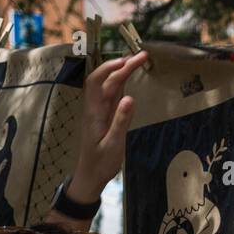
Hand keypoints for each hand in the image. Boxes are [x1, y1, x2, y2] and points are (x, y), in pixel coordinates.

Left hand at [67, 50, 150, 203]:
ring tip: (139, 61)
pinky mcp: (106, 117)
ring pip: (110, 86)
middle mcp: (96, 108)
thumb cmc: (100, 163)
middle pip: (107, 80)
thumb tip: (130, 98)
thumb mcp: (113, 145)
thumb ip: (120, 121)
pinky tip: (129, 79)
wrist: (90, 177)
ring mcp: (101, 112)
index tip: (127, 61)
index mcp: (94, 112)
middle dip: (122, 65)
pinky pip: (113, 96)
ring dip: (122, 72)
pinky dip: (122, 84)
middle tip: (143, 56)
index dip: (110, 68)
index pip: (97, 81)